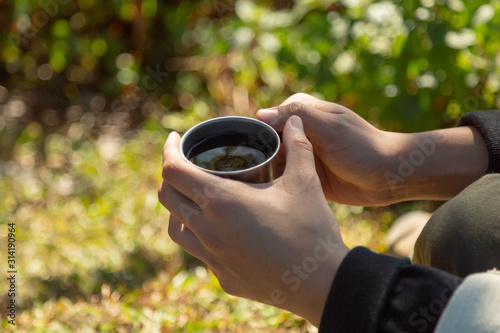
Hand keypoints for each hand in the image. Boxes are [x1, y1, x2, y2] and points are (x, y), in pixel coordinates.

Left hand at [158, 116, 348, 325]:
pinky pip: (199, 253)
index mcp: (222, 202)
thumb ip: (297, 146)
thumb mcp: (305, 182)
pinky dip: (200, 236)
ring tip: (197, 198)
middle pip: (166, 198)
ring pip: (175, 230)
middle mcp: (208, 231)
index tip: (175, 139)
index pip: (173, 171)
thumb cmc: (312, 229)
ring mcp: (213, 258)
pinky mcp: (223, 278)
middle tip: (186, 164)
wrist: (323, 284)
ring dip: (179, 209)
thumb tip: (295, 121)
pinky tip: (221, 231)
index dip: (168, 150)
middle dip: (170, 176)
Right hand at [258, 93, 396, 205]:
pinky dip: (278, 183)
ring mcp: (303, 156)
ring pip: (274, 160)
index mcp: (305, 114)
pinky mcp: (306, 176)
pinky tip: (268, 193)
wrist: (388, 177)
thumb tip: (261, 114)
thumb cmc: (363, 147)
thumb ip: (299, 116)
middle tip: (249, 171)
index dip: (258, 131)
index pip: (270, 117)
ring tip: (254, 184)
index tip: (248, 148)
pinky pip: (286, 178)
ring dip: (266, 170)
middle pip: (268, 140)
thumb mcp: (330, 127)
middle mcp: (301, 134)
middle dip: (259, 153)